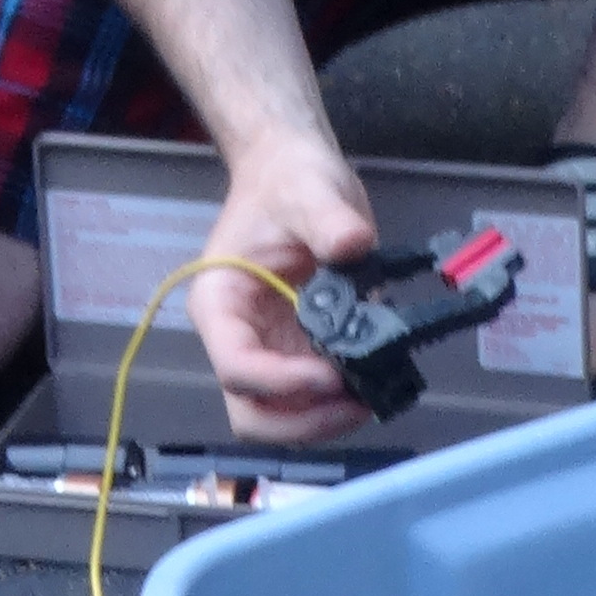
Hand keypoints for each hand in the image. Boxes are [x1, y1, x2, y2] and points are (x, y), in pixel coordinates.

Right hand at [188, 129, 380, 446]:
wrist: (293, 174)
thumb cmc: (288, 180)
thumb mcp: (309, 189)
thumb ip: (328, 219)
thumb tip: (353, 243)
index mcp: (220, 303)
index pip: (236, 365)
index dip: (281, 382)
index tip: (333, 375)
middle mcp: (237, 339)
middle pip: (251, 413)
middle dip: (303, 421)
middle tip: (358, 402)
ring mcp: (267, 352)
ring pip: (281, 419)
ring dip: (324, 421)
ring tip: (373, 395)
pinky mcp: (298, 355)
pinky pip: (311, 401)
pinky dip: (340, 405)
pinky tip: (376, 381)